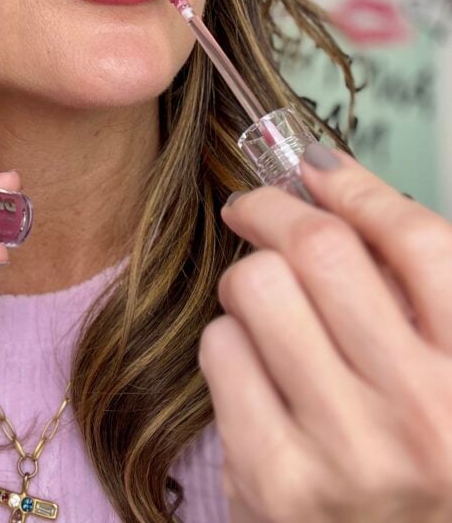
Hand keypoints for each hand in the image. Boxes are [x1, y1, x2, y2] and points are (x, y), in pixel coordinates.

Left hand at [198, 146, 451, 522]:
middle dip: (274, 210)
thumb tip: (330, 180)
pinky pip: (220, 348)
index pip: (418, 242)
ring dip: (250, 280)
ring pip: (257, 287)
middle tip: (257, 209)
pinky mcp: (274, 480)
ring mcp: (345, 452)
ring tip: (264, 305)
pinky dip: (228, 341)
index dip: (358, 187)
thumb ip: (413, 291)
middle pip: (321, 249)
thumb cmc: (420, 465)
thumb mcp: (447, 374)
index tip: (318, 168)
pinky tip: (253, 367)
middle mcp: (420, 415)